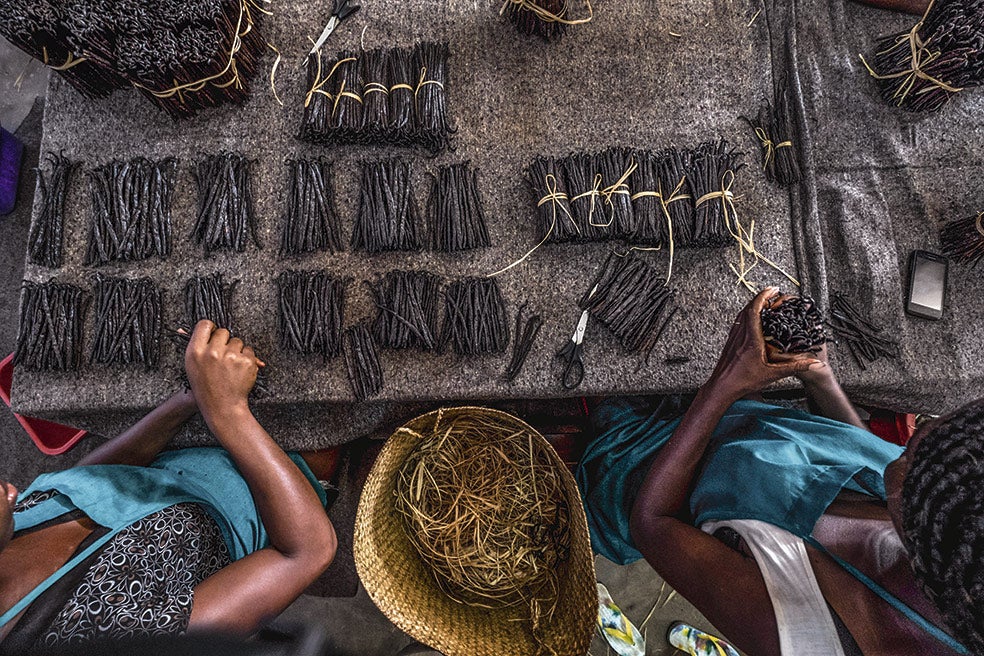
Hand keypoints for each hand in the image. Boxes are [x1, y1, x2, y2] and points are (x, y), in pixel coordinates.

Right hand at [184, 320, 264, 416]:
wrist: (222, 408)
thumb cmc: (206, 389)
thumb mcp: (192, 367)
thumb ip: (193, 347)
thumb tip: (180, 329)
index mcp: (195, 352)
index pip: (204, 325)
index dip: (211, 328)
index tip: (214, 334)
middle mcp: (212, 352)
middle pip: (223, 331)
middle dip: (225, 342)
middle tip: (222, 357)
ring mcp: (230, 356)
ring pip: (238, 341)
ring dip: (237, 351)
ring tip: (230, 368)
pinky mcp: (245, 361)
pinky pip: (249, 351)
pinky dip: (248, 359)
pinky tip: (239, 371)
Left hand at [708, 288, 822, 399]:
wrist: (721, 387)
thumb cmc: (743, 381)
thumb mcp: (772, 374)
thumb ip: (794, 367)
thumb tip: (814, 363)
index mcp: (751, 339)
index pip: (755, 311)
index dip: (763, 297)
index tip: (772, 289)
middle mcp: (740, 335)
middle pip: (748, 308)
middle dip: (761, 298)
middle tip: (772, 292)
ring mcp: (733, 338)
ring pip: (742, 315)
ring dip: (753, 305)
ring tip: (764, 302)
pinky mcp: (730, 342)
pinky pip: (739, 322)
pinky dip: (747, 315)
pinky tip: (752, 319)